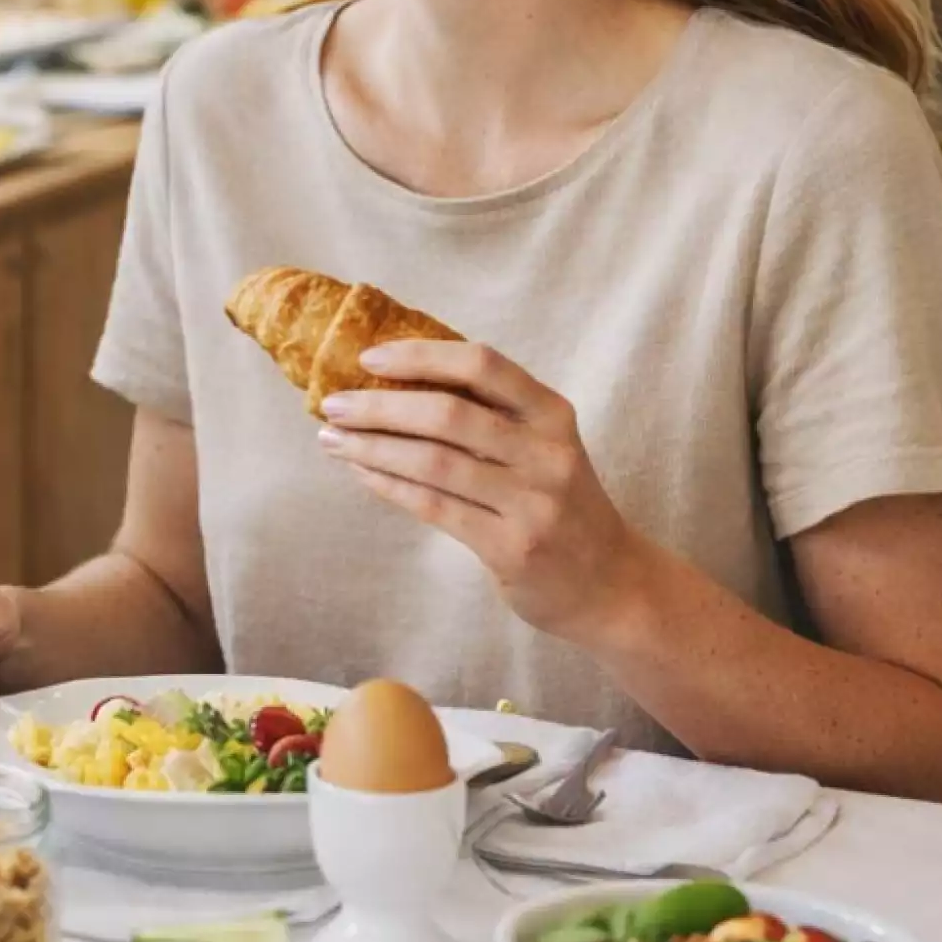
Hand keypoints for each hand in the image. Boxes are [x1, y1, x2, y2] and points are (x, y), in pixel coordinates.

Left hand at [315, 339, 660, 646]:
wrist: (611, 585)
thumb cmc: (560, 505)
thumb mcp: (543, 447)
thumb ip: (490, 416)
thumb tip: (398, 383)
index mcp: (552, 414)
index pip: (483, 365)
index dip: (421, 356)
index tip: (369, 358)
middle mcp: (546, 452)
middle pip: (448, 414)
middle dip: (380, 405)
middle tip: (332, 403)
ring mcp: (532, 502)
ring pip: (434, 461)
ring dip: (372, 446)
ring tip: (330, 438)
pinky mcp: (511, 547)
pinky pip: (434, 506)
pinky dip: (388, 485)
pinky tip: (359, 472)